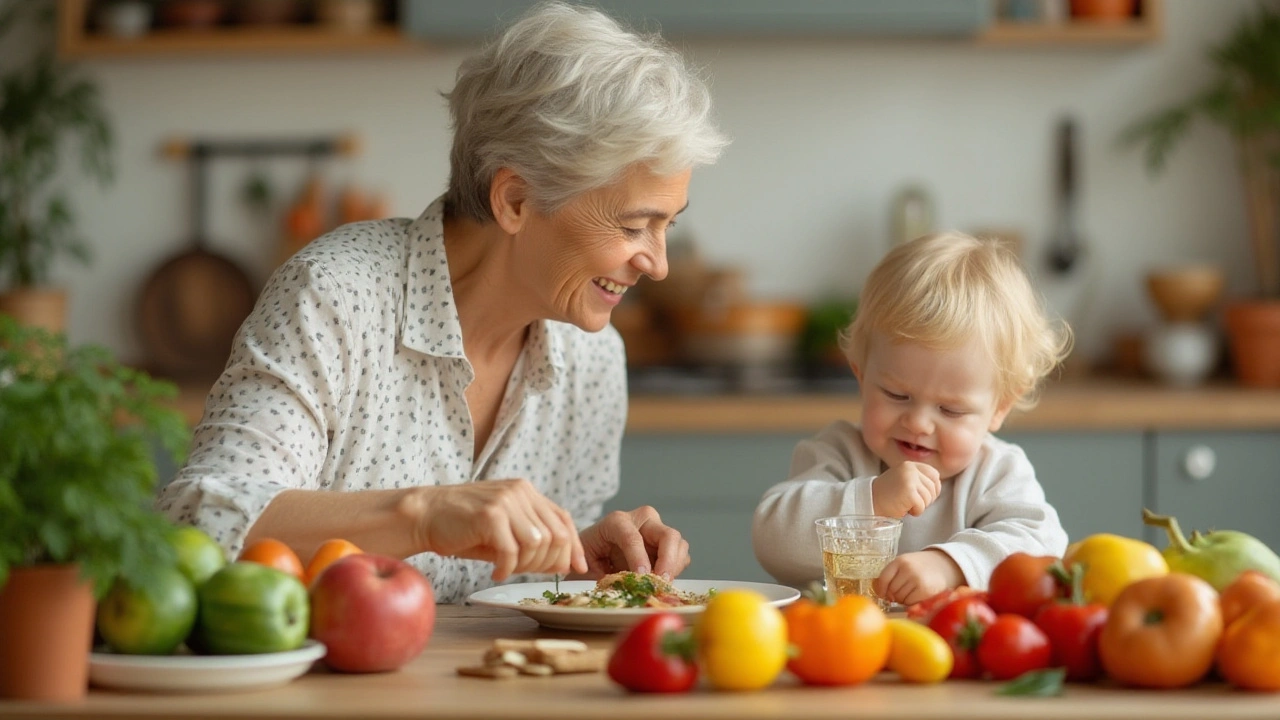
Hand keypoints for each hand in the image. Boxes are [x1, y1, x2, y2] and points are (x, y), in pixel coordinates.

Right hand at [409, 479, 586, 580]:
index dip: (574, 546)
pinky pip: (512, 552)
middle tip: (528, 573)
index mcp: (527, 491)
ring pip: (538, 544)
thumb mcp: (504, 526)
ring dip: (526, 566)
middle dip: (549, 563)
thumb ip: (532, 537)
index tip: (576, 569)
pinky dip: (507, 569)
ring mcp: (506, 501)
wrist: (425, 515)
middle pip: (556, 535)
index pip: (563, 519)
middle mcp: (520, 491)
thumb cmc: (464, 526)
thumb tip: (563, 563)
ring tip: (508, 569)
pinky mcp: (490, 515)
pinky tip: (496, 572)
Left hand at [577, 506, 688, 579]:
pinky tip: (661, 581)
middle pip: (667, 535)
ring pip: (679, 545)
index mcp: (617, 521)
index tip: (642, 576)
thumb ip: (598, 572)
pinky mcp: (666, 542)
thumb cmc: (588, 553)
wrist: (595, 547)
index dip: (638, 558)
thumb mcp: (585, 561)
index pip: (633, 537)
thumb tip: (619, 587)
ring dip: (674, 568)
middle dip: (668, 561)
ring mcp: (657, 529)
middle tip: (661, 582)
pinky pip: (681, 556)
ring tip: (659, 585)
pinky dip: (675, 571)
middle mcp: (642, 520)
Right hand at [872, 461, 940, 517]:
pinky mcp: (909, 492)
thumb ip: (918, 478)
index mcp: (910, 465)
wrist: (870, 501)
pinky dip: (915, 512)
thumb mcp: (903, 479)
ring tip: (906, 505)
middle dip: (927, 499)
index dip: (933, 487)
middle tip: (913, 502)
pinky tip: (905, 509)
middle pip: (934, 487)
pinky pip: (922, 506)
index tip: (924, 495)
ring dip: (920, 506)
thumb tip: (938, 485)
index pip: (934, 474)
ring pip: (929, 497)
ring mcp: (910, 479)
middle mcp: (910, 469)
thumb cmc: (888, 494)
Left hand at [873, 550, 963, 605]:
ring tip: (912, 591)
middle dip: (894, 594)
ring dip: (903, 599)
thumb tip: (879, 592)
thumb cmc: (920, 567)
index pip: (883, 579)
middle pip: (891, 591)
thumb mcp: (904, 564)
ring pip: (900, 598)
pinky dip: (911, 603)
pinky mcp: (925, 591)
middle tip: (903, 591)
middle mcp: (908, 569)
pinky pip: (910, 603)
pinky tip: (918, 596)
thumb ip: (892, 575)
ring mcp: (917, 580)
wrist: (944, 565)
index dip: (880, 589)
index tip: (882, 594)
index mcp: (900, 561)